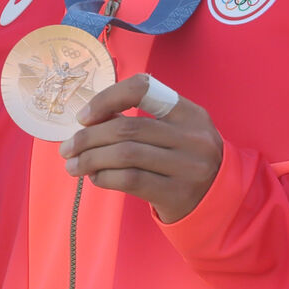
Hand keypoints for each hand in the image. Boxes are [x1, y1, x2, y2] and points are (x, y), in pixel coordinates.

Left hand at [58, 74, 222, 223]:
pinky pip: (130, 180)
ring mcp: (187, 166)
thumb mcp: (177, 131)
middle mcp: (192, 136)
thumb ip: (143, 120)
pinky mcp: (177, 194)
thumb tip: (90, 120)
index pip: (143, 88)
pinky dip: (105, 177)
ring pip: (125, 155)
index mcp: (189, 112)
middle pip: (127, 128)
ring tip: (73, 165)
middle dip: (88, 137)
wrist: (220, 200)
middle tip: (67, 147)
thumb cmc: (186, 159)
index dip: (108, 98)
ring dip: (90, 159)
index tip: (85, 116)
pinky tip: (95, 178)